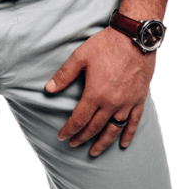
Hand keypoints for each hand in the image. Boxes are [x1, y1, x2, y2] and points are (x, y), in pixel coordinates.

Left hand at [45, 26, 156, 155]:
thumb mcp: (80, 56)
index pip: (79, 119)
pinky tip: (122, 144)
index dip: (69, 130)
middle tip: (74, 144)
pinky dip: (128, 135)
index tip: (62, 137)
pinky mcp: (139, 99)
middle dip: (82, 137)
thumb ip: (64, 75)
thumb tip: (48, 89)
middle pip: (95, 127)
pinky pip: (134, 122)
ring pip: (113, 129)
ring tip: (94, 151)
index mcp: (95, 94)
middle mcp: (112, 103)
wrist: (134, 37)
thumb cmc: (106, 44)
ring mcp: (127, 103)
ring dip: (103, 142)